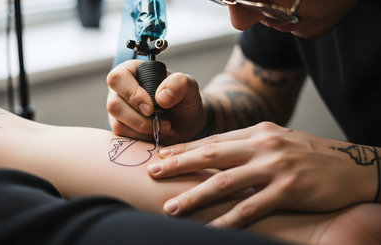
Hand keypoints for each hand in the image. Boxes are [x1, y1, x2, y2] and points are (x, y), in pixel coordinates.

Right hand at [107, 60, 205, 144]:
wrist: (186, 123)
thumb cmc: (184, 100)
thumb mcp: (189, 87)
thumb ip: (179, 83)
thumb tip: (161, 97)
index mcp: (132, 72)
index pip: (118, 78)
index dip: (132, 94)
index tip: (151, 108)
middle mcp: (120, 91)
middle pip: (114, 105)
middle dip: (139, 119)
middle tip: (161, 122)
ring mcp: (118, 111)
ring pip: (117, 123)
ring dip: (143, 130)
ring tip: (164, 127)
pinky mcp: (121, 128)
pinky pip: (123, 137)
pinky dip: (142, 138)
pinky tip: (156, 133)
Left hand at [147, 122, 377, 226]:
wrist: (355, 166)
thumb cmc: (313, 155)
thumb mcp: (279, 142)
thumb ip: (249, 147)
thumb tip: (217, 156)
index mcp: (259, 131)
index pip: (214, 140)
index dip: (185, 148)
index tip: (162, 154)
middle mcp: (263, 145)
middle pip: (211, 155)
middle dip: (179, 164)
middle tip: (153, 172)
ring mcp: (275, 167)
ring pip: (224, 182)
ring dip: (194, 196)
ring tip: (171, 207)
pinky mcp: (289, 189)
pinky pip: (250, 208)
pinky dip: (227, 220)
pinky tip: (210, 228)